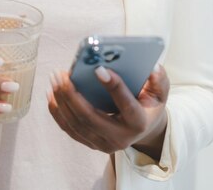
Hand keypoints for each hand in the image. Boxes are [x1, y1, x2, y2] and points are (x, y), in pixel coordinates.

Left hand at [47, 65, 168, 158]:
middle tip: (62, 74)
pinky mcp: (91, 143)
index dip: (113, 86)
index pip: (125, 104)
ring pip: (77, 124)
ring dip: (62, 100)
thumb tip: (152, 68)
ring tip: (55, 79)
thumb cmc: (149, 104)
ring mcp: (103, 144)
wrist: (144, 128)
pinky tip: (52, 94)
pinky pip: (69, 129)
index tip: (98, 69)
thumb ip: (159, 80)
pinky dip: (58, 112)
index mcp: (138, 122)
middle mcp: (120, 138)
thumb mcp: (160, 92)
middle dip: (73, 95)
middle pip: (91, 117)